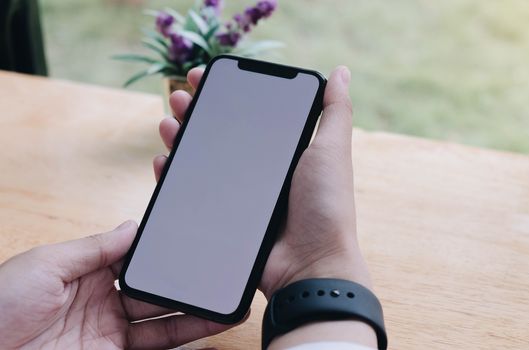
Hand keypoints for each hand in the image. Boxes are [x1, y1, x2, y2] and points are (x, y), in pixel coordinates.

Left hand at [0, 221, 235, 348]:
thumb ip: (94, 248)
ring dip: (196, 312)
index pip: (135, 256)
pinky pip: (156, 344)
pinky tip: (207, 329)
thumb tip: (133, 227)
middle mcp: (102, 299)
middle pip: (156, 288)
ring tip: (228, 303)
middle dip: (188, 281)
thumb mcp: (45, 264)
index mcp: (85, 270)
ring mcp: (109, 330)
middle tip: (221, 273)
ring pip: (163, 319)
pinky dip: (184, 337)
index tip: (192, 240)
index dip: (163, 251)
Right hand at [156, 66, 370, 298]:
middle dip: (197, 112)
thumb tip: (341, 71)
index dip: (226, 93)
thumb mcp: (332, 150)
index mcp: (284, 151)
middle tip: (180, 97)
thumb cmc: (326, 206)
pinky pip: (192, 193)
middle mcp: (261, 170)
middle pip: (220, 133)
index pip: (249, 112)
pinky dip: (174, 175)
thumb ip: (334, 111)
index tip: (204, 76)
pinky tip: (164, 161)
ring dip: (181, 138)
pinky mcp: (223, 218)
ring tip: (168, 123)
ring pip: (202, 160)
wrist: (310, 265)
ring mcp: (240, 195)